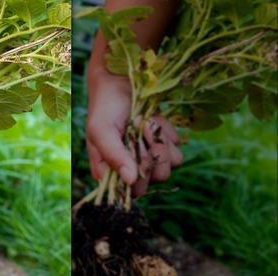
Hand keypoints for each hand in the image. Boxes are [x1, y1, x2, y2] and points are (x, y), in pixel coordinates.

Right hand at [86, 73, 181, 196]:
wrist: (123, 82)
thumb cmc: (105, 107)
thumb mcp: (101, 130)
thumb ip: (113, 156)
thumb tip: (130, 181)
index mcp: (110, 172)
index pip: (132, 190)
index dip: (138, 171)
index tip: (131, 144)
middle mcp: (131, 169)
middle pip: (154, 178)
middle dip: (150, 152)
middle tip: (136, 127)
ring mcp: (150, 159)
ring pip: (169, 166)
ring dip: (160, 141)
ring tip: (145, 122)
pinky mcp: (165, 147)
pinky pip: (177, 150)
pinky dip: (167, 133)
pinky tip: (154, 120)